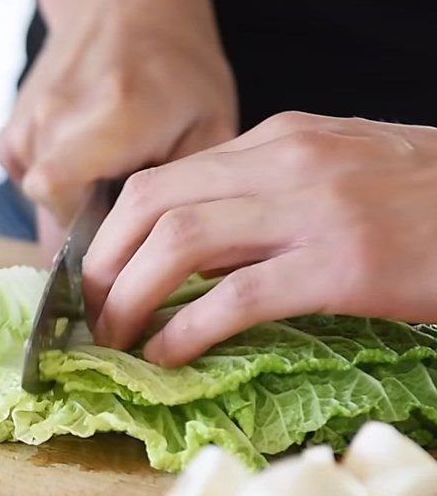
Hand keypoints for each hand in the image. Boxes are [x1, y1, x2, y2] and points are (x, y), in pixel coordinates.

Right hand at [0, 0, 235, 256]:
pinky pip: (30, 190)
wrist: (123, 3)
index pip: (57, 193)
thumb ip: (183, 195)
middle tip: (127, 212)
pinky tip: (85, 162)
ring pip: (43, 206)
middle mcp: (53, 117)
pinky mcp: (10, 136)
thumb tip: (165, 261)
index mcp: (108, 114)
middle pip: (56, 214)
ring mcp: (24, 125)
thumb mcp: (208, 125)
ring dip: (77, 207)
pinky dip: (58, 190)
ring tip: (109, 175)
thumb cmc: (175, 65)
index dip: (83, 236)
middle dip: (91, 228)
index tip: (117, 243)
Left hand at [83, 111, 436, 363]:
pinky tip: (167, 355)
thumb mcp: (333, 176)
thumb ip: (261, 201)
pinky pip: (235, 298)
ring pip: (180, 244)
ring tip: (117, 338)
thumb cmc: (421, 202)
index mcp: (278, 141)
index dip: (109, 236)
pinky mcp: (342, 265)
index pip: (160, 181)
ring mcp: (315, 210)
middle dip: (103, 267)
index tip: (95, 279)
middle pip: (151, 206)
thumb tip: (193, 253)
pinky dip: (185, 330)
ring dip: (131, 298)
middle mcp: (286, 162)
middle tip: (92, 314)